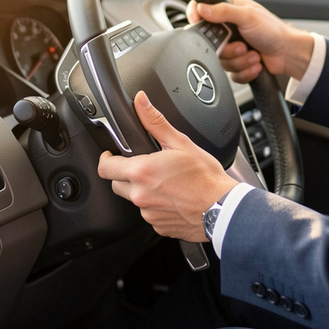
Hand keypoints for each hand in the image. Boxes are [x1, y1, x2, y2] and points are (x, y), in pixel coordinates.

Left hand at [97, 91, 237, 242]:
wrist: (223, 209)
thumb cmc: (206, 178)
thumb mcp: (181, 143)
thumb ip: (155, 122)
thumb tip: (141, 103)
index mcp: (142, 172)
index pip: (105, 167)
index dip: (106, 159)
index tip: (111, 155)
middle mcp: (140, 195)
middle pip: (117, 184)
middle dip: (125, 174)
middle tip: (145, 167)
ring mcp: (148, 213)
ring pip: (135, 199)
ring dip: (143, 191)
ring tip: (166, 183)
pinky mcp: (158, 226)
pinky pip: (149, 213)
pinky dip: (156, 205)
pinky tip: (173, 198)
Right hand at [187, 0, 313, 83]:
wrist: (289, 53)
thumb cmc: (273, 30)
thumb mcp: (248, 15)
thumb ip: (223, 11)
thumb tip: (202, 8)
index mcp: (228, 8)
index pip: (201, 10)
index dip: (197, 18)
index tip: (199, 24)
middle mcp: (227, 26)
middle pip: (209, 41)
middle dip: (228, 48)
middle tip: (243, 46)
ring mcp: (231, 45)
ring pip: (220, 59)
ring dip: (240, 60)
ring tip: (254, 54)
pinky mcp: (236, 61)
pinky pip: (230, 72)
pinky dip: (245, 70)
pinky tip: (255, 63)